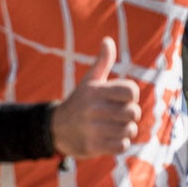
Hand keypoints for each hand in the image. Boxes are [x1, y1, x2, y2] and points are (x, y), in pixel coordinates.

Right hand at [52, 37, 140, 157]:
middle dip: (129, 116)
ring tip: (112, 128)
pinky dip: (119, 144)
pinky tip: (108, 139)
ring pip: (129, 130)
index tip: (120, 99)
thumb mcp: (88, 82)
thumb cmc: (79, 103)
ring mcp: (92, 129)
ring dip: (124, 131)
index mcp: (95, 91)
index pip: (131, 91)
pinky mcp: (92, 146)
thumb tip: (107, 40)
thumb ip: (102, 62)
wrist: (53, 129)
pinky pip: (121, 146)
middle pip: (133, 113)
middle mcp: (93, 109)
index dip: (130, 96)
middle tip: (116, 116)